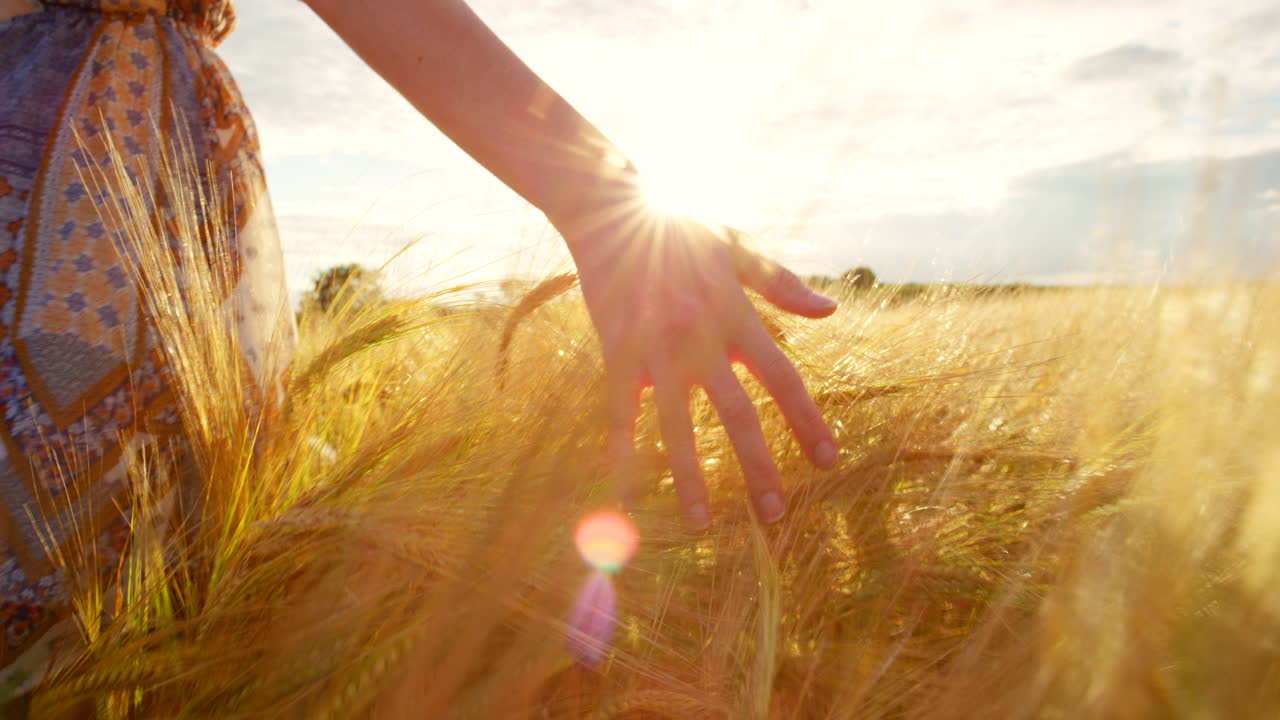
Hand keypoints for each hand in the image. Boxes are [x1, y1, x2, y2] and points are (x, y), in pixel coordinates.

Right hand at [565, 210, 839, 529]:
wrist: (609, 210)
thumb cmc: (678, 227)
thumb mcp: (736, 247)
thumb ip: (781, 283)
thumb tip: (830, 313)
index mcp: (735, 315)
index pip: (784, 378)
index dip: (808, 421)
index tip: (829, 460)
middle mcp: (700, 340)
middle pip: (737, 415)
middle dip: (758, 467)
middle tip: (776, 513)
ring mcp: (655, 351)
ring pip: (677, 426)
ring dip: (690, 477)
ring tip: (703, 523)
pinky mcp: (617, 354)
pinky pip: (622, 414)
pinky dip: (624, 454)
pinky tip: (628, 494)